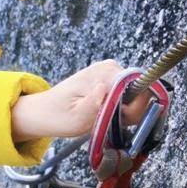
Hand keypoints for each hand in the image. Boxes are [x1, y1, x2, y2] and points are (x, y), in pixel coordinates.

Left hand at [11, 59, 151, 141]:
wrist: (44, 112)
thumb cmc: (58, 116)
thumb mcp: (76, 118)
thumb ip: (95, 105)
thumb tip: (105, 89)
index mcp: (104, 73)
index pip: (140, 87)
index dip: (135, 108)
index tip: (119, 118)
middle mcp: (111, 67)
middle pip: (142, 92)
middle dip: (130, 111)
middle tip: (107, 119)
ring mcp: (112, 72)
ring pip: (137, 97)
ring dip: (125, 112)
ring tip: (103, 117)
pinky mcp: (111, 81)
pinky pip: (129, 97)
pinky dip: (121, 110)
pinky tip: (105, 114)